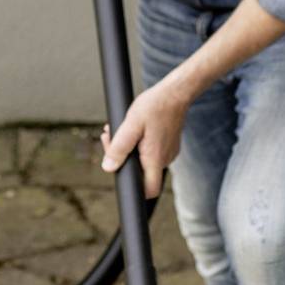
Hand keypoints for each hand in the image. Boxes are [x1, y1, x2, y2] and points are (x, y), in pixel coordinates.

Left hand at [99, 78, 191, 196]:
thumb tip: (108, 167)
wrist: (175, 93)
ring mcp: (169, 153)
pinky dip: (139, 144)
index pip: (149, 190)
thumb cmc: (155, 106)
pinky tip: (134, 130)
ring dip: (128, 149)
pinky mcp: (169, 146)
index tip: (119, 168)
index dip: (134, 189)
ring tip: (120, 129)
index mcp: (155, 158)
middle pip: (140, 173)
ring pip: (144, 161)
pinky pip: (151, 152)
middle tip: (109, 136)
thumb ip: (119, 147)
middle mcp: (165, 159)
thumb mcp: (131, 124)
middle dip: (121, 157)